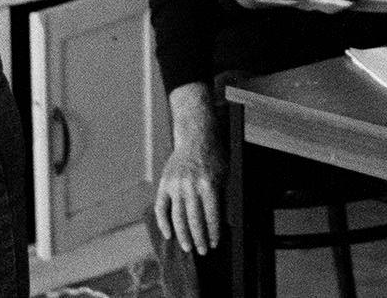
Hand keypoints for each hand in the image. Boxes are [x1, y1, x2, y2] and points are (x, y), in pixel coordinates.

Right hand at [154, 84, 225, 256]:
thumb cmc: (214, 156)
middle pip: (194, 220)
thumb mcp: (225, 175)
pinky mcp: (165, 183)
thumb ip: (222, 197)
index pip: (211, 215)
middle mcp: (190, 185)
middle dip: (200, 238)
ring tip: (188, 247)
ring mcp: (175, 185)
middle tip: (203, 251)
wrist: (196, 136)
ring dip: (183, 235)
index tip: (214, 244)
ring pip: (177, 217)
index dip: (213, 232)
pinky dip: (163, 223)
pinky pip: (161, 207)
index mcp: (208, 184)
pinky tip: (168, 235)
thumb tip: (223, 223)